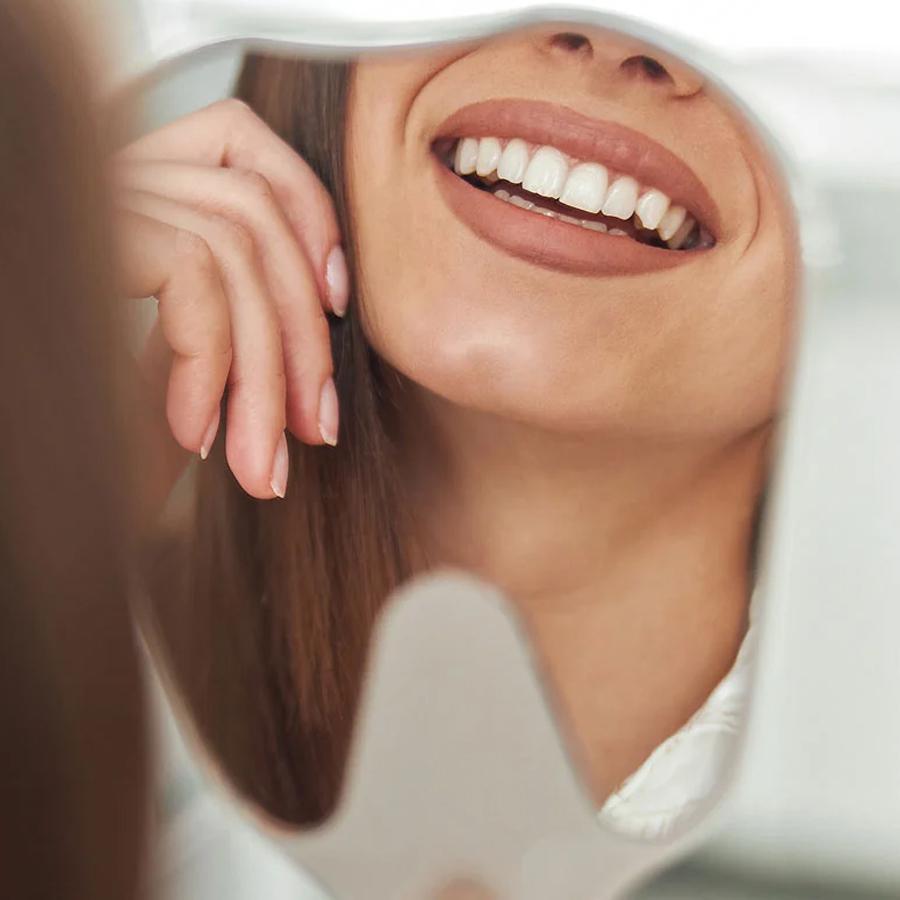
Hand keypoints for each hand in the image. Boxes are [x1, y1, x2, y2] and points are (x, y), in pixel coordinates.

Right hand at [112, 98, 347, 502]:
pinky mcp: (72, 230)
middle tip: (319, 429)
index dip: (308, 213)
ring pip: (229, 245)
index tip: (338, 304)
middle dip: (303, 331)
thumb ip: (232, 309)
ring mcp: (77, 197)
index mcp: (125, 193)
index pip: (236, 140)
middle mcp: (94, 177)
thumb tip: (325, 291)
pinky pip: (187, 269)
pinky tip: (192, 436)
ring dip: (265, 373)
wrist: (12, 490)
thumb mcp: (181, 367)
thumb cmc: (81, 444)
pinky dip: (209, 365)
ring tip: (259, 461)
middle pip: (248, 205)